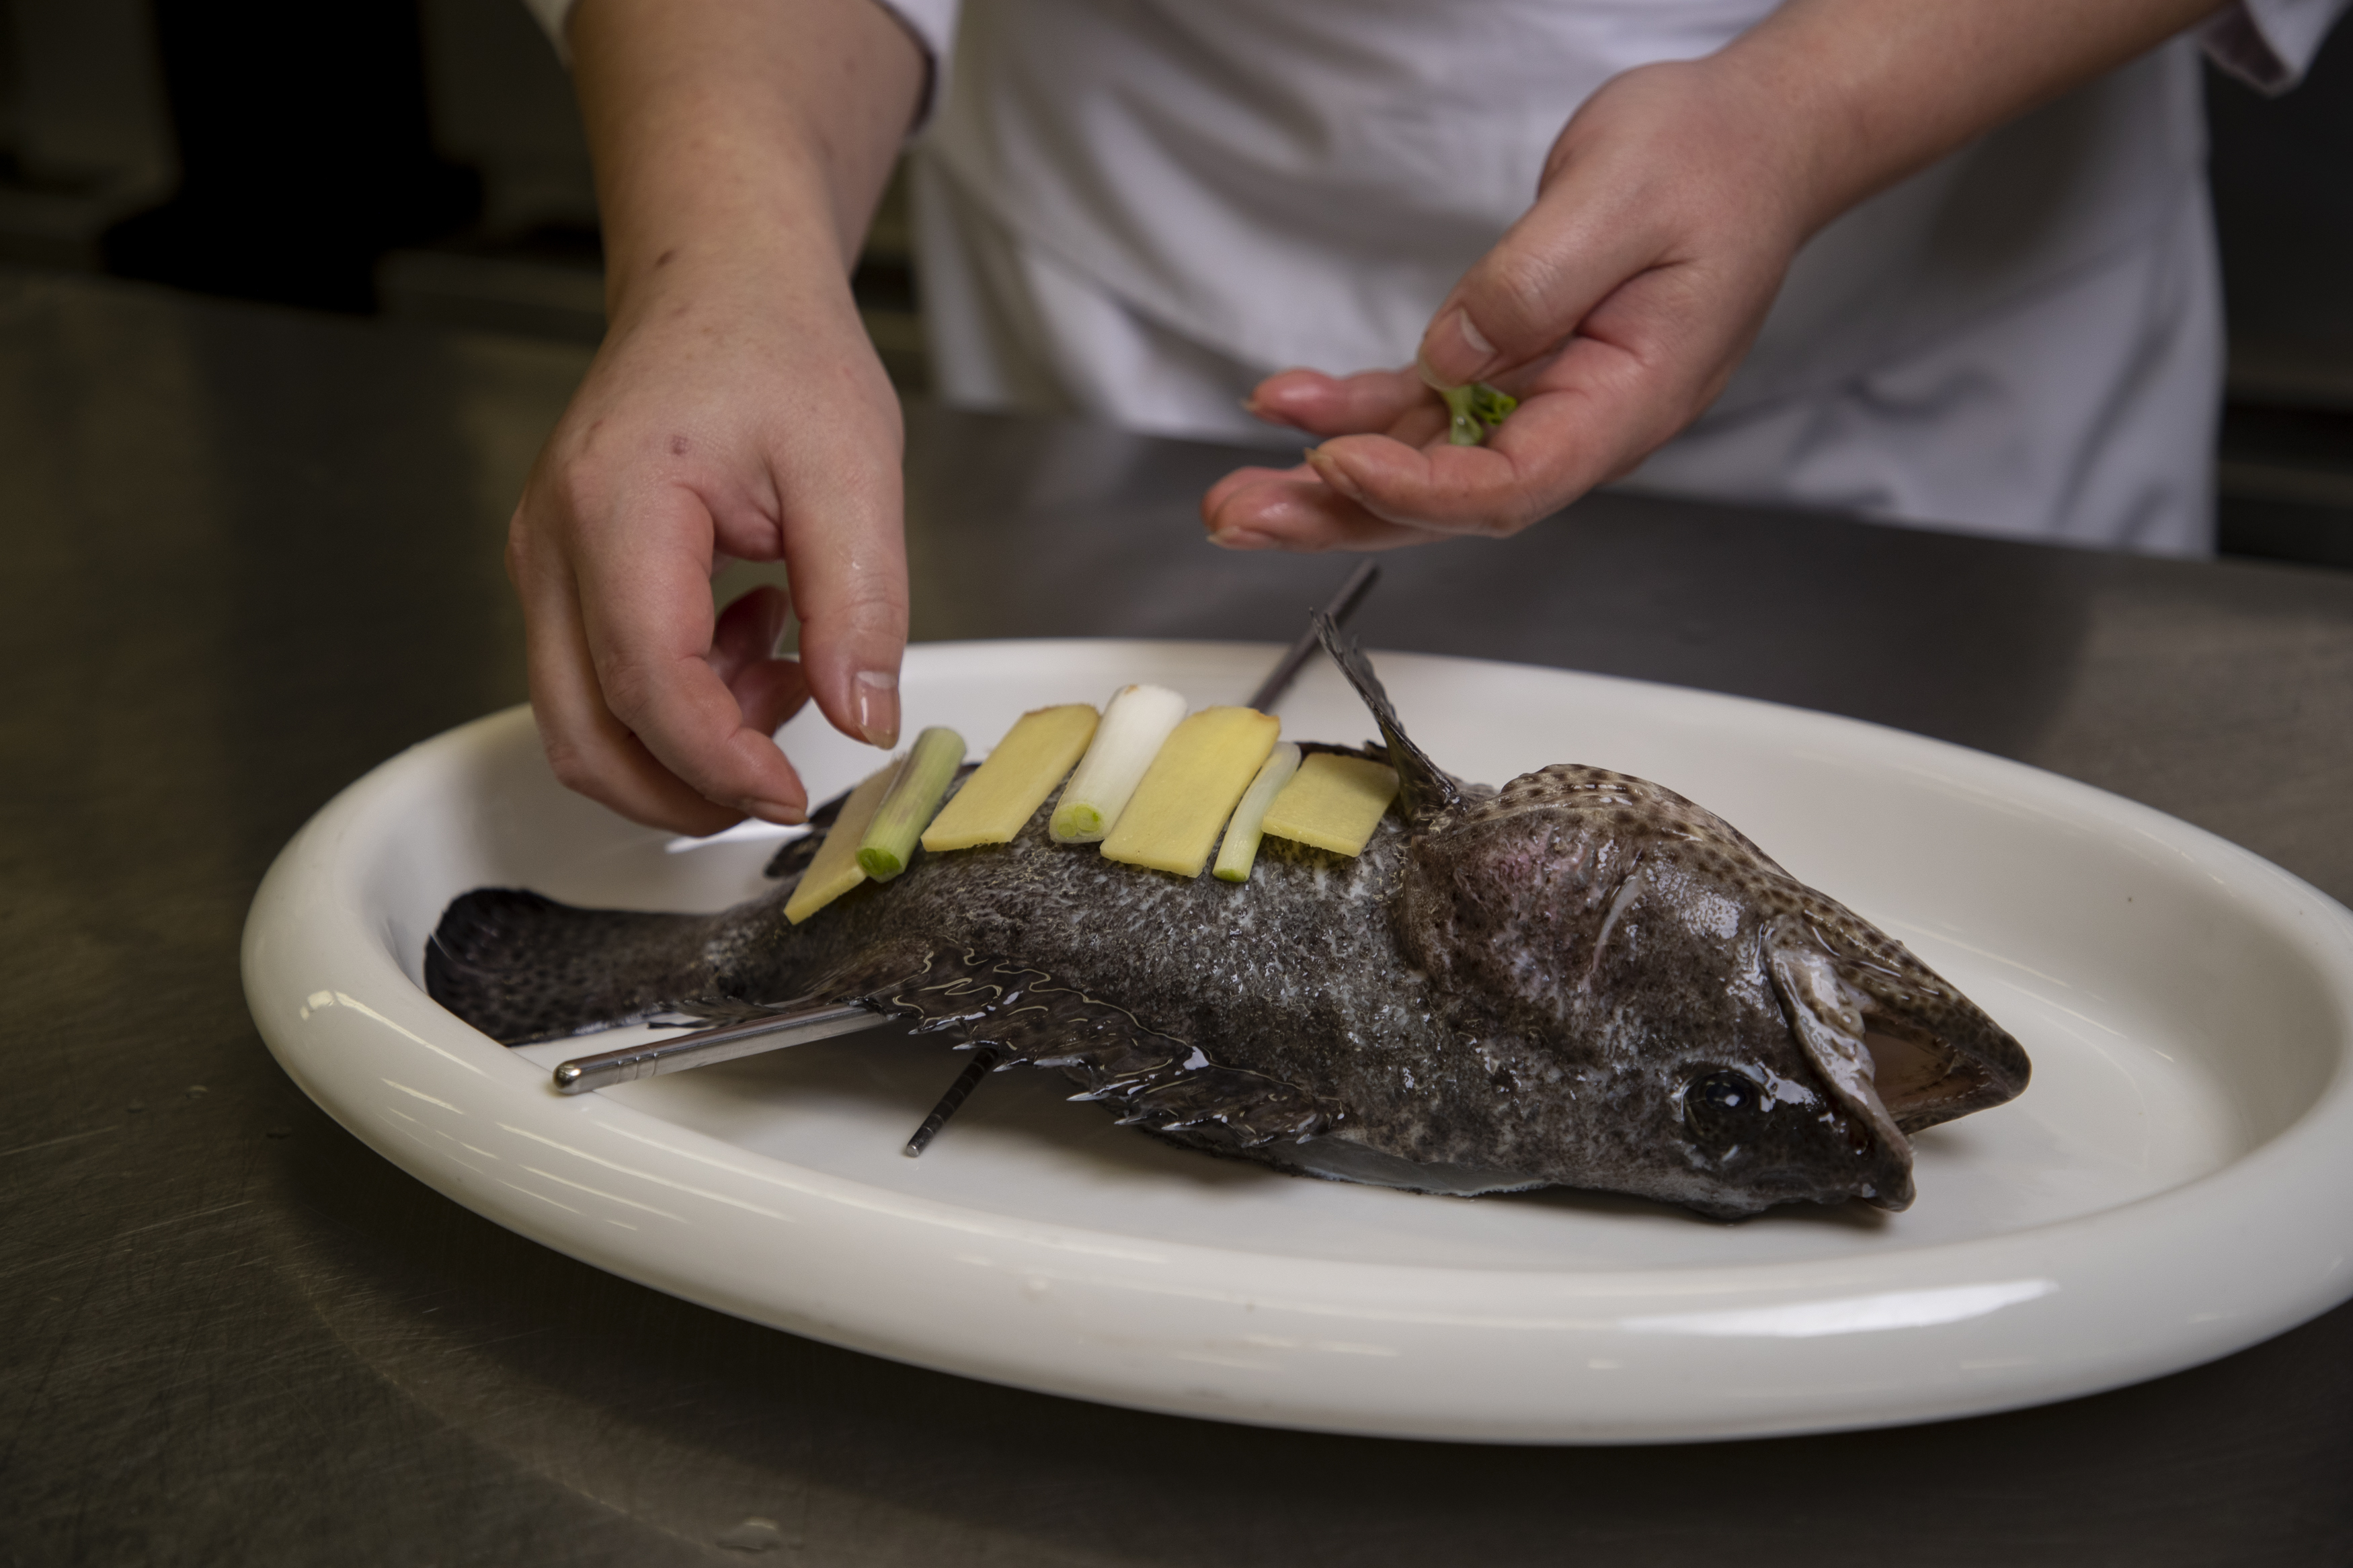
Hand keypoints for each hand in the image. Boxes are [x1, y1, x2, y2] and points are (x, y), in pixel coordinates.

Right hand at [509, 0, 922, 834]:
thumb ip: (860, 606)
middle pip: (586, 735)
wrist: (720, 281)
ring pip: (585, 722)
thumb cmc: (778, 350)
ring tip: (785, 664)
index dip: (720, 762)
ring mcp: (543, 564)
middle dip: (687, 791)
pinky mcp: (562, 576)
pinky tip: (756, 638)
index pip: (647, 683)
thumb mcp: (854, 471)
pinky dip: (680, 702)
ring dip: (687, 744)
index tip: (793, 791)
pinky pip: (600, 681)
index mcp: (615, 508)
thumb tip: (864, 723)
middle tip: (785, 778)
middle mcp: (552, 544)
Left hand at [1203, 55, 1810, 551]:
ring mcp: (1540, 400)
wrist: (1749, 138)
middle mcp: (1579, 422)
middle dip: (1340, 514)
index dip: (1421, 488)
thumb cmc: (1713, 163)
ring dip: (1324, 479)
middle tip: (1243, 519)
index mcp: (1628, 402)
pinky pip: (1419, 406)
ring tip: (1234, 494)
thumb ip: (1534, 283)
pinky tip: (1285, 402)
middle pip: (1449, 500)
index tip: (1339, 461)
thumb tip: (1453, 355)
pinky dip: (1350, 407)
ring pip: (1421, 464)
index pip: (1514, 483)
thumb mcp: (1622, 197)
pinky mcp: (1508, 366)